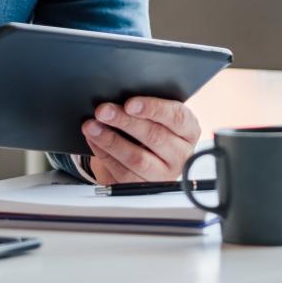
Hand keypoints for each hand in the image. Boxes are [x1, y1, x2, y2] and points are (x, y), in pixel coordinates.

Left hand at [81, 97, 200, 184]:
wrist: (151, 158)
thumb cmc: (155, 127)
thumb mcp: (159, 116)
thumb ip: (148, 107)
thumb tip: (120, 94)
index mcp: (189, 130)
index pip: (176, 117)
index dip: (153, 108)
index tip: (130, 103)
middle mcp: (181, 154)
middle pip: (154, 136)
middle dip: (125, 122)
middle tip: (103, 111)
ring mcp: (164, 174)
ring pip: (137, 158)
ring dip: (111, 140)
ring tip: (92, 126)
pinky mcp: (145, 188)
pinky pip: (123, 173)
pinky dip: (105, 154)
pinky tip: (95, 140)